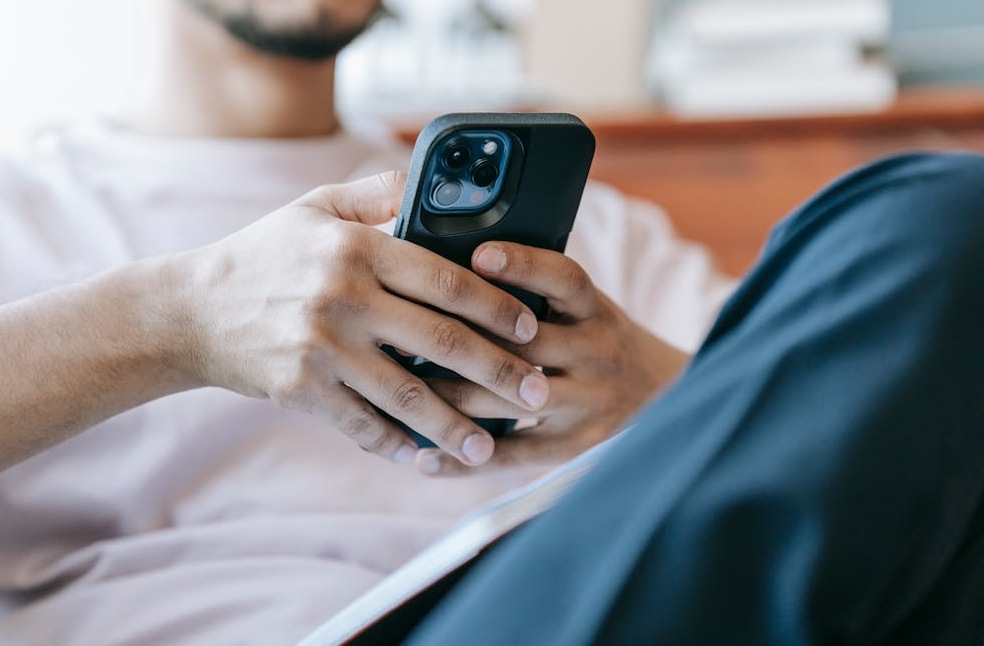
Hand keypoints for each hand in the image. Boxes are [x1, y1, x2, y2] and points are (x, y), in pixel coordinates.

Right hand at [177, 173, 550, 466]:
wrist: (190, 311)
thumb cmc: (264, 254)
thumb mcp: (315, 208)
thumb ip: (378, 192)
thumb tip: (435, 181)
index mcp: (357, 247)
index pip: (448, 279)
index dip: (498, 306)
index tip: (532, 327)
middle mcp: (343, 296)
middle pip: (442, 342)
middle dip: (500, 373)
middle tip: (540, 394)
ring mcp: (321, 347)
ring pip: (408, 395)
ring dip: (457, 426)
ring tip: (492, 448)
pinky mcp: (300, 390)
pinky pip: (362, 425)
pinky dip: (398, 446)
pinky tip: (428, 460)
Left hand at [417, 241, 690, 475]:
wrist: (665, 396)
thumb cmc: (600, 339)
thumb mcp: (587, 307)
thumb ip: (539, 291)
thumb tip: (459, 262)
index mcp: (597, 311)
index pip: (565, 279)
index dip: (523, 264)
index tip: (477, 255)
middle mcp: (597, 354)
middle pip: (524, 346)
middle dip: (459, 340)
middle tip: (399, 331)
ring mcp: (587, 405)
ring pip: (507, 402)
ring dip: (447, 398)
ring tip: (396, 390)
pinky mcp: (574, 448)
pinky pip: (512, 456)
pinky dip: (464, 460)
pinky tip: (422, 458)